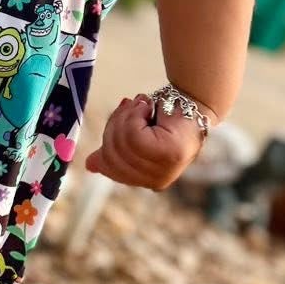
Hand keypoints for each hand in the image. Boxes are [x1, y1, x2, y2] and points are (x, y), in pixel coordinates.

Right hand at [85, 92, 208, 191]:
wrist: (194, 101)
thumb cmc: (164, 116)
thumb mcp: (134, 135)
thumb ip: (115, 150)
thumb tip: (90, 165)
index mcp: (148, 181)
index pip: (109, 166)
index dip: (107, 138)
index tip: (119, 114)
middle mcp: (156, 182)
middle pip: (112, 155)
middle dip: (115, 124)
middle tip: (131, 104)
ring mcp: (163, 171)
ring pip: (122, 143)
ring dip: (126, 116)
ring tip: (141, 103)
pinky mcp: (167, 156)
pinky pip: (133, 136)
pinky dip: (134, 115)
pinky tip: (146, 106)